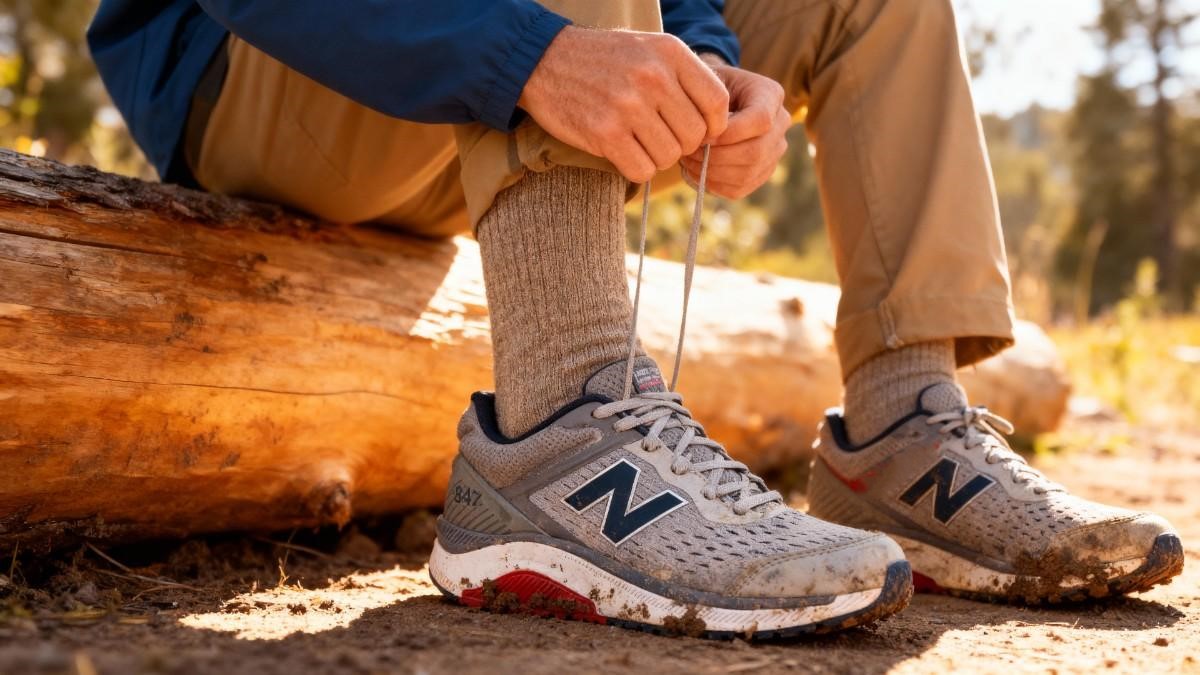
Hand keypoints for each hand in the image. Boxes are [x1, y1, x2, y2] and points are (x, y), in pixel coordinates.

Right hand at [518, 26, 729, 183]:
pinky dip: (637, 169)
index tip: (697, 130)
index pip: (717, 102)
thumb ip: (684, 78)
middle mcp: (653, 77)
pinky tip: (624, 153)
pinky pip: (642, 170)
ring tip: (638, 141)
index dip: (713, 125)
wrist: (544, 61)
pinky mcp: (605, 133)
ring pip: (669, 156)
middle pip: (694, 135)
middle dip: (681, 145)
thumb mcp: (648, 49)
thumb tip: (716, 125)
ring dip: (657, 157)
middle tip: (660, 138)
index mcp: (669, 52)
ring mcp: (628, 106)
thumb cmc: (603, 60)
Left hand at [681, 59, 789, 198]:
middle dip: (717, 156)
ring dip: (712, 172)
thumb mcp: (708, 82)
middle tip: (688, 152)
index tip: (701, 135)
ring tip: (688, 161)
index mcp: (771, 94)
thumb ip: (711, 103)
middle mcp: (781, 123)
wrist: (715, 99)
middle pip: (756, 152)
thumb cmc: (708, 87)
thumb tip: (708, 139)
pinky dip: (713, 184)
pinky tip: (696, 171)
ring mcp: (774, 151)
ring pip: (747, 173)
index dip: (729, 134)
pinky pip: (739, 189)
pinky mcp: (762, 172)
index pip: (760, 120)